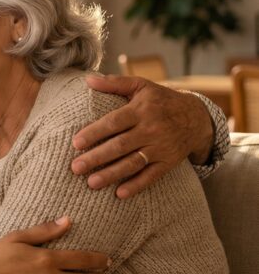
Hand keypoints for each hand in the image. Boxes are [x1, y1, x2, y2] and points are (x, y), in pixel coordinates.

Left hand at [71, 75, 213, 198]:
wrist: (197, 117)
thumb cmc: (161, 100)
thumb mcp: (141, 86)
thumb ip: (114, 83)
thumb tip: (88, 79)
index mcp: (141, 111)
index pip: (114, 123)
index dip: (95, 133)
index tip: (76, 143)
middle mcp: (151, 130)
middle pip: (120, 146)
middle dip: (97, 158)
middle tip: (76, 168)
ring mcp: (160, 148)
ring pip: (133, 163)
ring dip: (112, 174)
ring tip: (91, 183)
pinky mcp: (168, 162)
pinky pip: (151, 176)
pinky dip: (136, 185)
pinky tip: (120, 194)